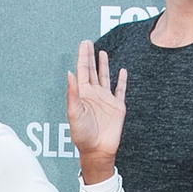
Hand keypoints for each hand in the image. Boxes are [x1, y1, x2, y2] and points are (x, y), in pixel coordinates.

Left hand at [66, 39, 127, 184]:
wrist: (97, 150)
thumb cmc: (82, 135)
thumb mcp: (74, 113)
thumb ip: (73, 93)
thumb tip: (70, 73)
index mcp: (82, 94)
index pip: (82, 71)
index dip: (83, 56)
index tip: (84, 44)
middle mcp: (94, 94)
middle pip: (92, 70)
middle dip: (90, 56)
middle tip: (89, 42)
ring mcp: (106, 100)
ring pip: (105, 77)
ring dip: (103, 65)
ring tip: (102, 53)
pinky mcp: (117, 106)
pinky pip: (120, 90)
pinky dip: (121, 80)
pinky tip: (122, 71)